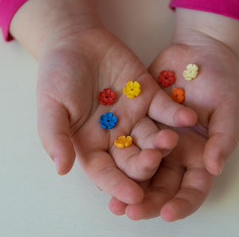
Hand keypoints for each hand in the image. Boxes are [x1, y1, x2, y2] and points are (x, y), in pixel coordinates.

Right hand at [10, 0, 196, 204]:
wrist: (76, 40)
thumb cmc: (57, 74)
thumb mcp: (50, 105)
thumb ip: (55, 136)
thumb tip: (61, 169)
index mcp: (90, 143)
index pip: (105, 171)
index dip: (117, 185)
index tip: (133, 197)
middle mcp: (115, 136)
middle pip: (133, 159)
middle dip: (144, 165)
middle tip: (152, 162)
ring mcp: (135, 117)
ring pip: (153, 137)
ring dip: (164, 142)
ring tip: (170, 140)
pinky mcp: (150, 96)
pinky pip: (165, 109)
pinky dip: (177, 114)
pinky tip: (188, 118)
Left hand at [108, 7, 238, 219]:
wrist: (197, 53)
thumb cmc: (221, 82)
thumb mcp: (227, 110)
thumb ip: (223, 139)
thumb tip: (214, 169)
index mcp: (199, 155)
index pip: (192, 189)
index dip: (181, 203)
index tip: (167, 213)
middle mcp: (174, 153)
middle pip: (161, 185)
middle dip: (147, 200)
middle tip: (130, 212)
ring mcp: (154, 138)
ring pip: (140, 168)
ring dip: (127, 184)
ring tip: (110, 200)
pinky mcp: (138, 122)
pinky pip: (126, 143)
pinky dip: (115, 156)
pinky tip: (102, 167)